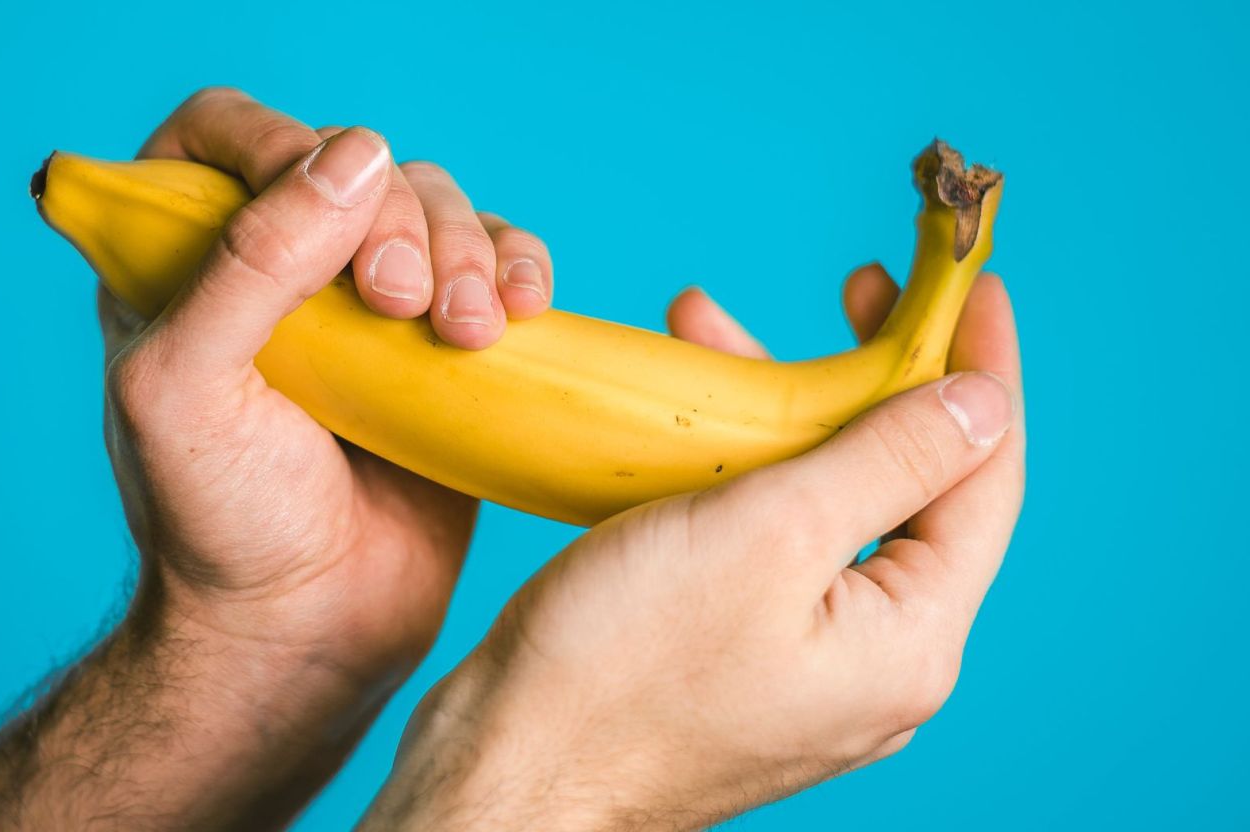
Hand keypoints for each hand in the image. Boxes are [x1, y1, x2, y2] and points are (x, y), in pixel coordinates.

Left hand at [0, 90, 564, 830]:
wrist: (304, 627)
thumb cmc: (218, 521)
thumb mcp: (184, 386)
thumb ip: (247, 261)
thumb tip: (356, 154)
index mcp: (185, 260)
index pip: (225, 132)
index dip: (276, 140)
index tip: (318, 199)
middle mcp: (279, 267)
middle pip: (354, 163)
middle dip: (392, 219)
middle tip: (397, 305)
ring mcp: (368, 305)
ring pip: (436, 207)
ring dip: (465, 252)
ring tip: (463, 335)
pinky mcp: (446, 347)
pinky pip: (497, 265)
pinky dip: (518, 270)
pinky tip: (518, 314)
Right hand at [360, 268, 1024, 829]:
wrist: (508, 768)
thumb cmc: (620, 663)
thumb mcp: (768, 533)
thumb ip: (887, 460)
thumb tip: (982, 404)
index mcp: (908, 640)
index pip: (982, 479)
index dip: (980, 367)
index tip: (970, 281)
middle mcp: (875, 662)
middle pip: (908, 490)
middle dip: (870, 378)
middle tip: (856, 291)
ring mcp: (807, 665)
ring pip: (828, 510)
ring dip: (784, 415)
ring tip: (714, 332)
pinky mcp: (741, 659)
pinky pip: (772, 546)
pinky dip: (741, 472)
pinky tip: (687, 425)